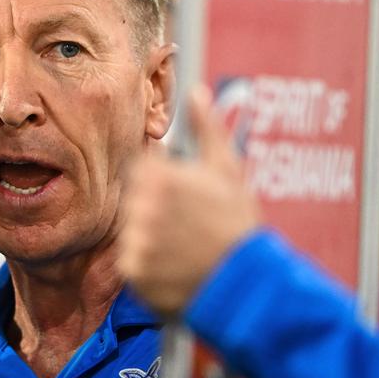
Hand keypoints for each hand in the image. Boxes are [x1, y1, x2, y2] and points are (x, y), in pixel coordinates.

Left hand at [119, 86, 260, 315]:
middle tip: (186, 226)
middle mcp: (142, 207)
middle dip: (155, 210)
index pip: (140, 171)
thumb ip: (206, 128)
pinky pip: (131, 261)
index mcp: (160, 178)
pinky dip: (149, 265)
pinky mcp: (133, 271)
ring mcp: (136, 240)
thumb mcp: (228, 170)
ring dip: (151, 237)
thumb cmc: (238, 225)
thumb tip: (197, 92)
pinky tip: (175, 267)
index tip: (182, 198)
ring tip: (183, 247)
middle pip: (133, 201)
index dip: (162, 183)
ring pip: (132, 231)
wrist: (247, 284)